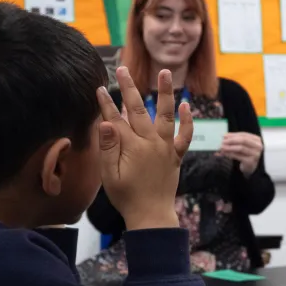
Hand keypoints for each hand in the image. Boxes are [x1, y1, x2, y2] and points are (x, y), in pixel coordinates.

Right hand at [96, 66, 192, 230]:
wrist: (152, 215)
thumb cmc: (127, 197)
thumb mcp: (110, 176)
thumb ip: (108, 149)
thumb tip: (105, 123)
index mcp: (132, 147)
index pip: (115, 119)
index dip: (105, 103)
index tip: (98, 88)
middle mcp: (151, 142)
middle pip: (138, 109)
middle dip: (129, 88)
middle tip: (122, 69)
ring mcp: (166, 147)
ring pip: (165, 115)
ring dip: (164, 92)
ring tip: (164, 72)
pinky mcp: (176, 155)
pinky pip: (185, 135)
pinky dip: (187, 120)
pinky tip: (186, 104)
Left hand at [219, 132, 262, 176]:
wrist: (249, 167)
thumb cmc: (245, 154)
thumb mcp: (242, 145)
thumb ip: (235, 139)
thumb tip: (225, 136)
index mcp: (257, 140)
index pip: (244, 134)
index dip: (233, 135)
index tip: (224, 136)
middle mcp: (258, 146)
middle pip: (243, 140)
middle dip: (231, 140)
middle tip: (223, 141)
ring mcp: (255, 154)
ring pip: (240, 148)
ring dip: (230, 147)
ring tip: (222, 148)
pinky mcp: (251, 161)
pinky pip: (238, 156)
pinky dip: (230, 154)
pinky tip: (225, 153)